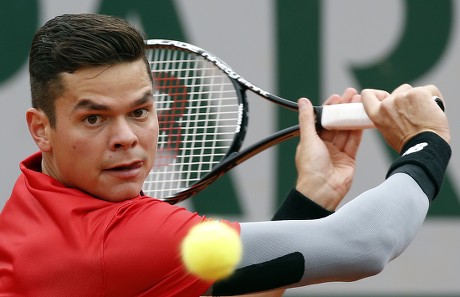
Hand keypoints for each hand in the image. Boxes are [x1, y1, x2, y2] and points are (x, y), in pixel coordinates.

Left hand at [295, 88, 362, 210]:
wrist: (322, 191)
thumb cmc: (311, 169)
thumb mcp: (308, 139)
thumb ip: (307, 120)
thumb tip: (303, 102)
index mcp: (312, 140)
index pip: (322, 119)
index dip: (330, 107)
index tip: (338, 96)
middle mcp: (324, 145)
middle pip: (336, 123)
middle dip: (344, 109)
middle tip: (353, 94)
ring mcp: (337, 151)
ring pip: (346, 130)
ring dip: (352, 116)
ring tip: (360, 102)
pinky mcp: (349, 158)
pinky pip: (355, 141)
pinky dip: (359, 129)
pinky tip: (364, 117)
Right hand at [361, 84, 449, 151]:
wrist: (425, 146)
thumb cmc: (409, 144)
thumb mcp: (388, 131)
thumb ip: (387, 117)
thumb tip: (395, 110)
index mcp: (377, 114)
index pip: (368, 95)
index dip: (377, 94)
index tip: (385, 97)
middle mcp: (387, 104)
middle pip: (398, 91)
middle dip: (407, 99)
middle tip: (414, 114)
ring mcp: (403, 97)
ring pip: (414, 90)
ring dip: (420, 99)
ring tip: (426, 114)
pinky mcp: (419, 93)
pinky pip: (430, 90)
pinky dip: (435, 98)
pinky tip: (436, 109)